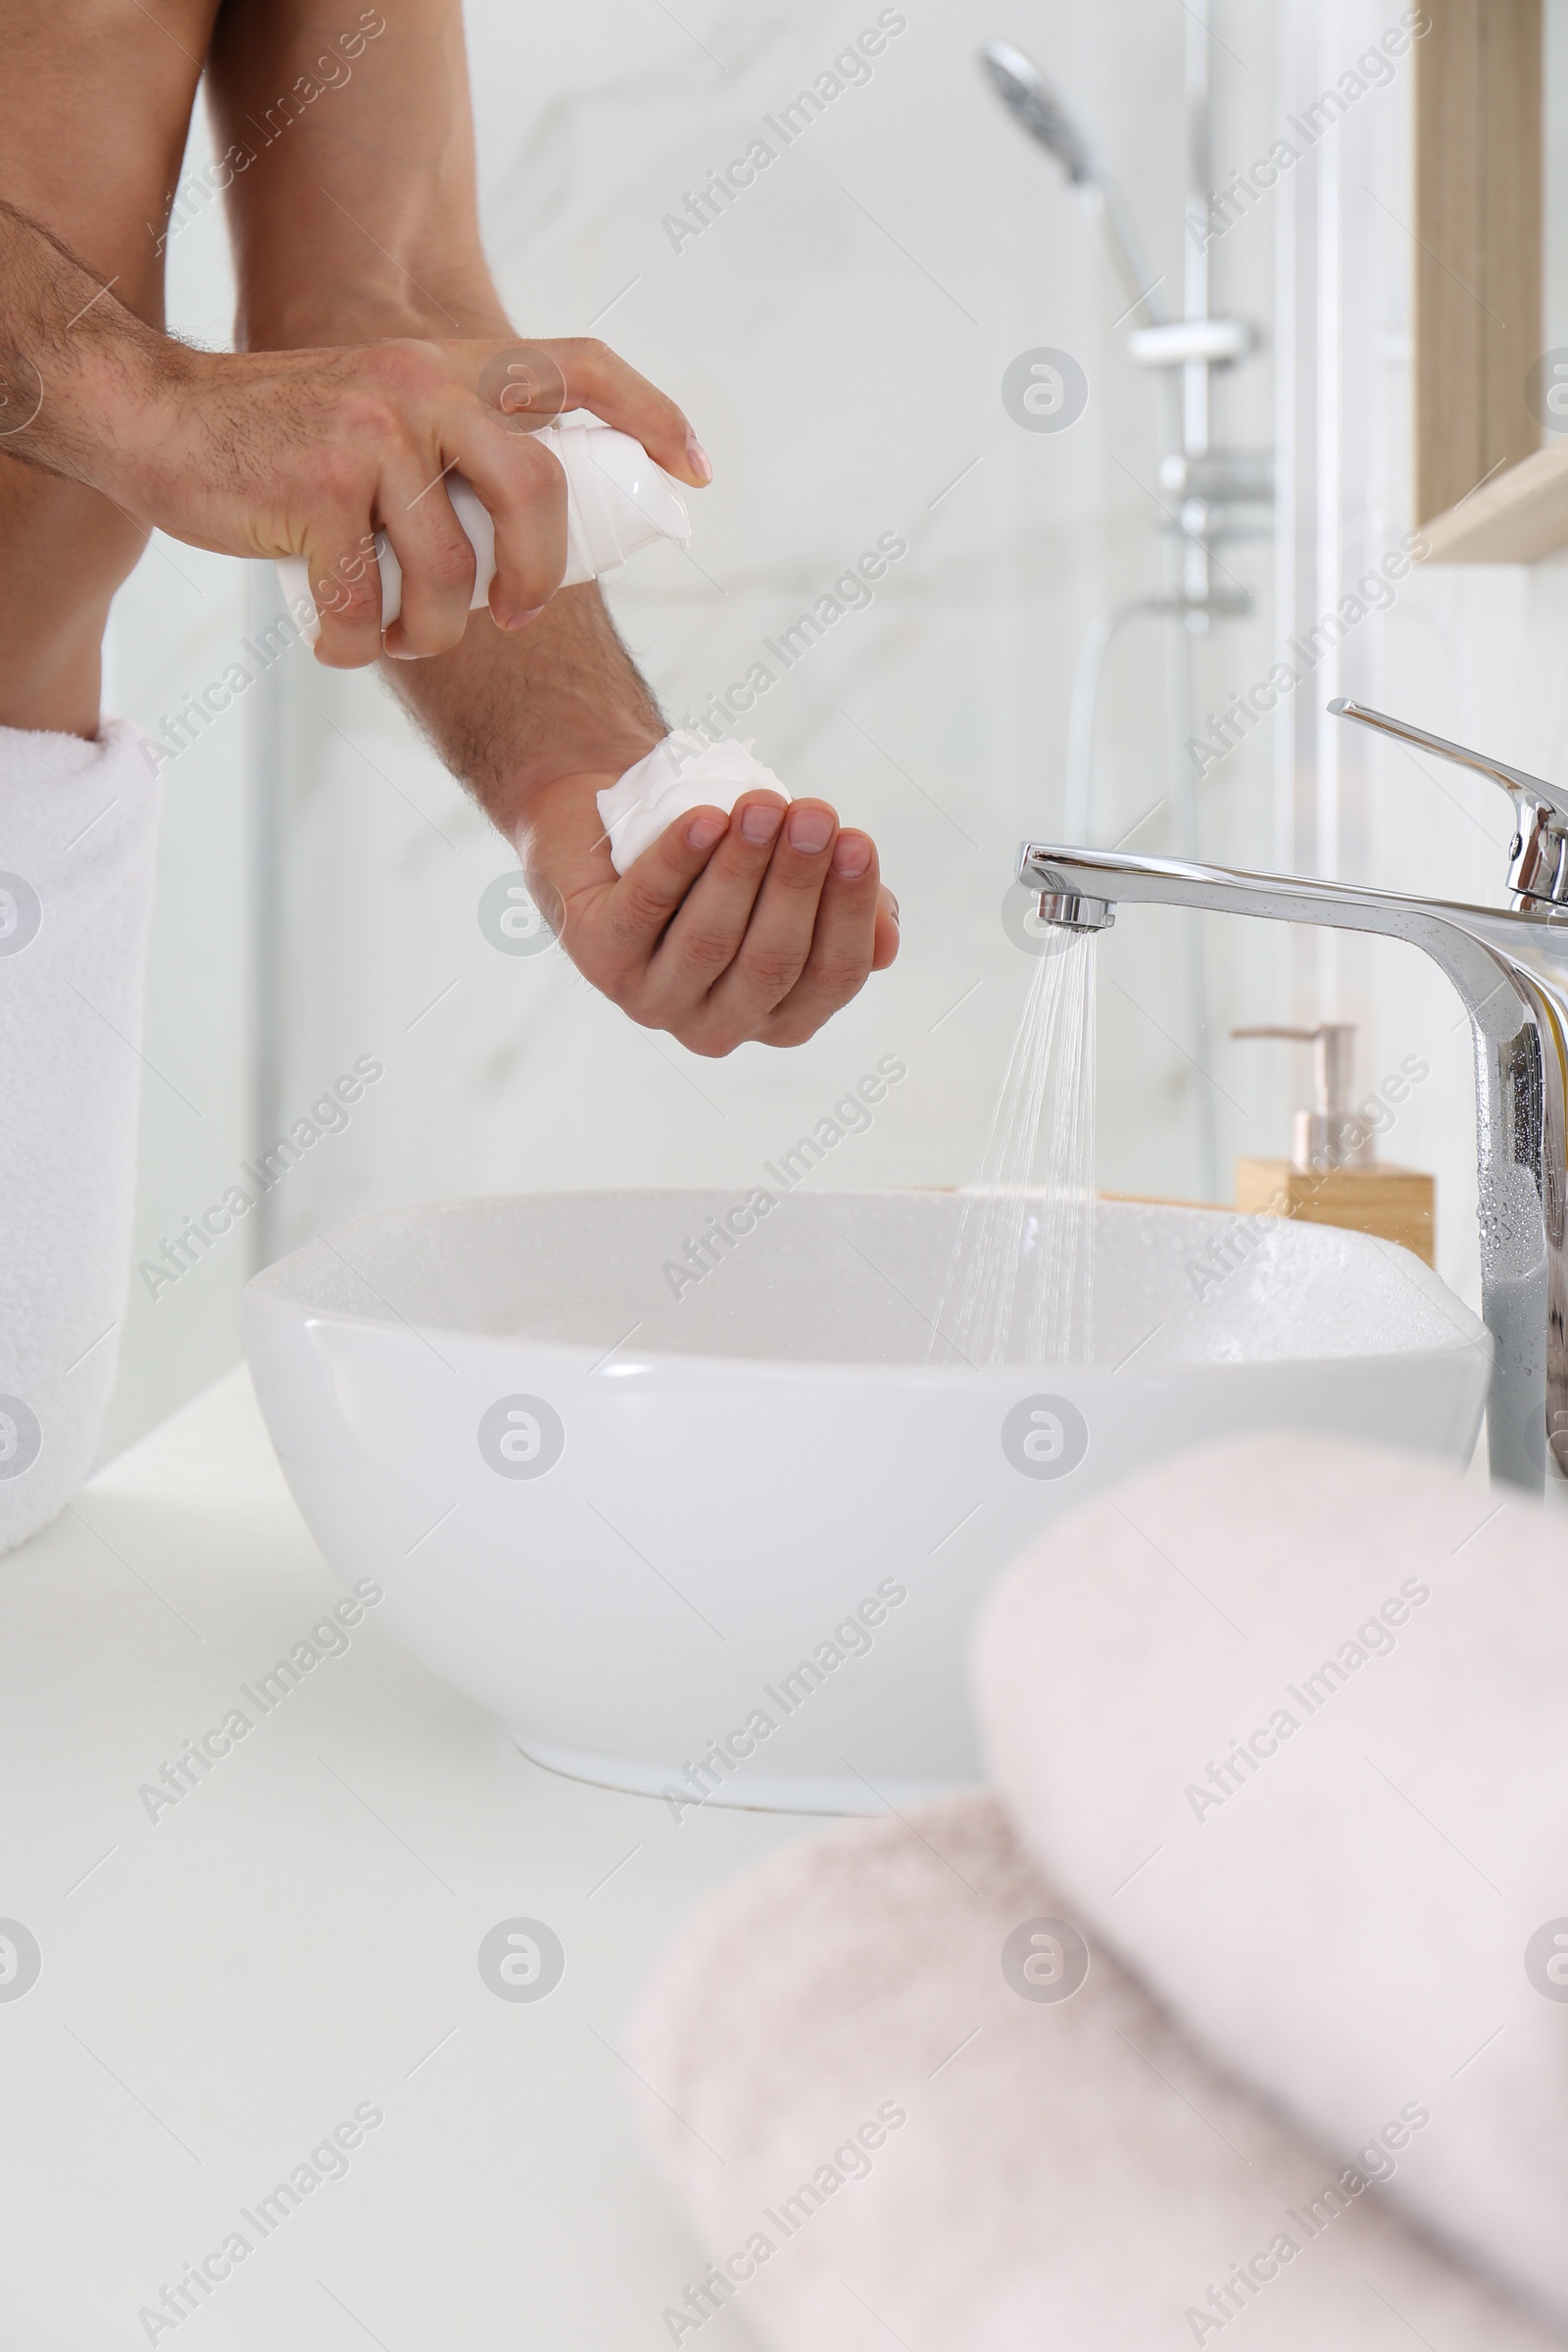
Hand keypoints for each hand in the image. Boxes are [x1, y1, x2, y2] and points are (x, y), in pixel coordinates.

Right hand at [113, 334, 708, 669]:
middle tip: (515, 619)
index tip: (695, 475)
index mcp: (457, 366)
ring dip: (430, 635)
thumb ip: (458, 451)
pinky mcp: (317, 490)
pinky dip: (357, 646)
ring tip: (399, 637)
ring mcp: (372, 434)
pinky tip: (339, 641)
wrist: (161, 419)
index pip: (583, 367)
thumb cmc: (285, 445)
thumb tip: (542, 544)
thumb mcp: (387, 418)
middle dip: (538, 579)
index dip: (652, 415)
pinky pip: (369, 607)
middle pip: (539, 492)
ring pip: (452, 574)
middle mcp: (426, 385)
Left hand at [518, 774, 898, 1053]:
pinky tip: (705, 820)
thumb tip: (887, 940)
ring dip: (742, 868)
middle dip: (797, 883)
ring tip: (762, 805)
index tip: (858, 841)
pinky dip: (679, 862)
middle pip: (773, 961)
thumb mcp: (791, 883)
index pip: (833, 978)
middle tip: (813, 814)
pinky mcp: (600, 960)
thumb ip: (846, 913)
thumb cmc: (721, 858)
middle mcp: (720, 1025)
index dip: (850, 912)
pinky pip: (646, 910)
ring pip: (711, 939)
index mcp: (782, 1016)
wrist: (616, 823)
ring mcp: (655, 1001)